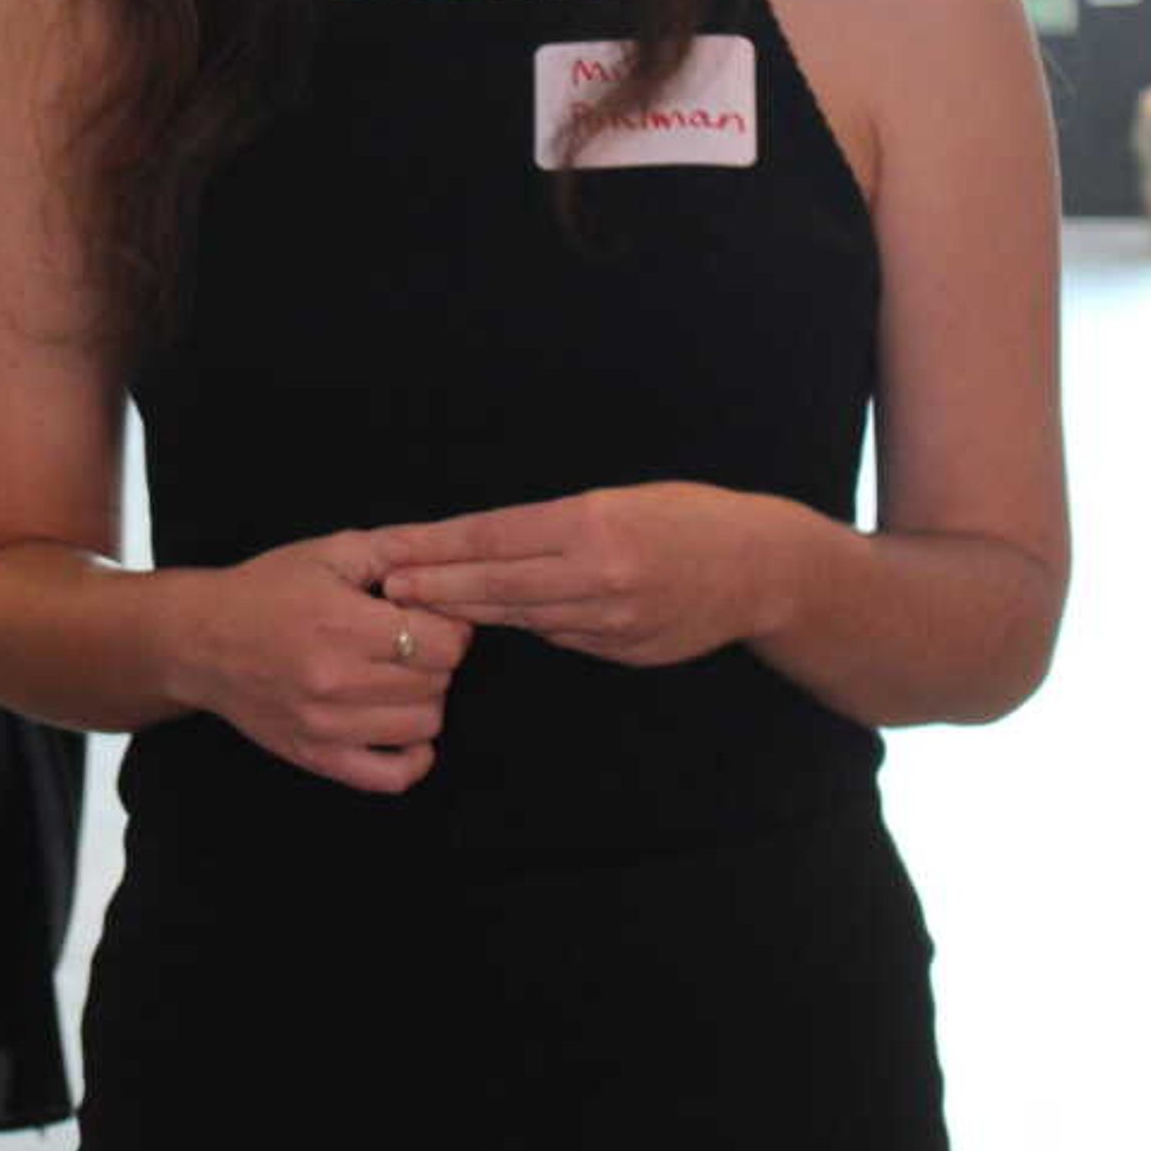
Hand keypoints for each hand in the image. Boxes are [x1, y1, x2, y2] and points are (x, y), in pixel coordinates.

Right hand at [162, 532, 469, 794]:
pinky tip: (401, 728)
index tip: (429, 617)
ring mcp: (325, 726)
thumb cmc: (266, 591)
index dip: (449, 626)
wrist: (199, 641)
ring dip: (424, 700)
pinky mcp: (317, 757)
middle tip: (411, 643)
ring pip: (425, 726)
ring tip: (398, 677)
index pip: (445, 643)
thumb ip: (398, 549)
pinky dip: (413, 758)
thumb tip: (458, 555)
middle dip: (436, 659)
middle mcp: (334, 680)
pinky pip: (392, 777)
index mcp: (341, 623)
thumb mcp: (330, 552)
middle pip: (437, 682)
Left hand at [377, 481, 811, 669]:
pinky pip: (560, 637)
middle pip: (497, 583)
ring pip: (522, 617)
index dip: (438, 548)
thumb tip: (493, 547)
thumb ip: (560, 527)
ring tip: (419, 612)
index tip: (395, 551)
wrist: (764, 569)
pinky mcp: (623, 650)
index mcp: (591, 523)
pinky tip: (490, 625)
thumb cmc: (687, 519)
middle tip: (387, 588)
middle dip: (437, 587)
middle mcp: (597, 574)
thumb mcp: (621, 501)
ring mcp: (611, 619)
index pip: (494, 536)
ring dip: (469, 613)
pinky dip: (526, 627)